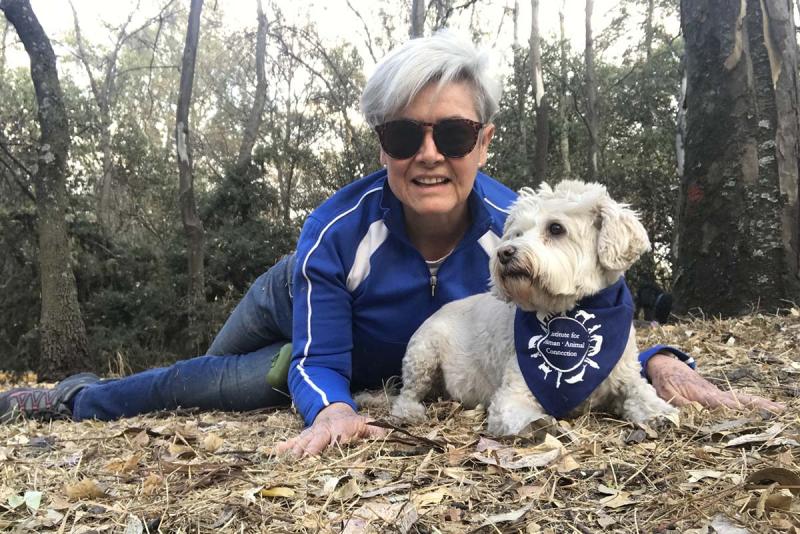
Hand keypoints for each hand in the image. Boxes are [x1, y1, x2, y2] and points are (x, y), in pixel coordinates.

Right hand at [273, 402, 387, 456]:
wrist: (333, 411)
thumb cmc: (353, 423)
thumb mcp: (367, 424)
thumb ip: (376, 431)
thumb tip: (387, 436)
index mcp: (338, 429)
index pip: (334, 438)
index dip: (330, 445)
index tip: (325, 452)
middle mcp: (322, 431)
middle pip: (314, 440)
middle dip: (308, 450)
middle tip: (302, 461)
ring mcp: (310, 434)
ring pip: (301, 441)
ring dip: (294, 451)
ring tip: (286, 461)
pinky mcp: (302, 438)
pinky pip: (292, 441)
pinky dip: (283, 447)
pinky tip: (274, 452)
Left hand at [646, 353, 784, 412]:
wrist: (666, 366)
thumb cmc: (665, 381)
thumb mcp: (666, 393)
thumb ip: (678, 404)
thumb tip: (692, 414)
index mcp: (703, 395)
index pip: (724, 405)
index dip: (738, 411)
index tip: (753, 417)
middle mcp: (715, 394)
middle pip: (740, 400)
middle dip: (759, 406)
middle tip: (779, 411)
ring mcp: (718, 394)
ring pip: (742, 399)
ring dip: (761, 404)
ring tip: (780, 410)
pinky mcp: (718, 396)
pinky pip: (738, 400)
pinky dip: (752, 403)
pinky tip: (764, 408)